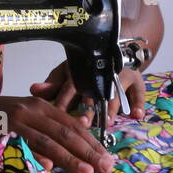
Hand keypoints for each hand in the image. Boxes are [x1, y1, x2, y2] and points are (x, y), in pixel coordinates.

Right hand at [0, 94, 115, 172]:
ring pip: (47, 142)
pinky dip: (35, 158)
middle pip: (65, 133)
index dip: (91, 141)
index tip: (108, 156)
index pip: (72, 125)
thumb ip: (50, 121)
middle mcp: (30, 112)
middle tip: (107, 167)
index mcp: (40, 106)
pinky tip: (48, 168)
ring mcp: (14, 124)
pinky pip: (20, 149)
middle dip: (88, 151)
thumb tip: (84, 126)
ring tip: (86, 172)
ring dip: (69, 158)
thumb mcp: (25, 112)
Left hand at [30, 62, 146, 127]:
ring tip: (108, 121)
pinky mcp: (135, 81)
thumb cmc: (86, 68)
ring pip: (115, 94)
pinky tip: (136, 115)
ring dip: (111, 108)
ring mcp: (119, 77)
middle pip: (93, 93)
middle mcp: (99, 75)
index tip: (57, 114)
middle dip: (88, 109)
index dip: (63, 101)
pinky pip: (138, 93)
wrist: (114, 49)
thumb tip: (33, 90)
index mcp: (80, 73)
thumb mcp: (66, 73)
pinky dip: (138, 104)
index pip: (70, 87)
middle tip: (83, 122)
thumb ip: (52, 85)